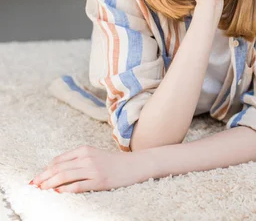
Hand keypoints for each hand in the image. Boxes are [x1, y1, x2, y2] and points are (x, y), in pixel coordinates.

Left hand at [30, 145, 146, 192]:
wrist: (135, 165)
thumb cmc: (114, 162)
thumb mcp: (94, 155)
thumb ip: (77, 160)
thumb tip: (55, 171)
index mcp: (84, 150)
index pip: (58, 160)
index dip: (45, 170)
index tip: (37, 178)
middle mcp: (87, 157)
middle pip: (58, 168)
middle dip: (43, 177)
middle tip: (33, 185)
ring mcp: (93, 169)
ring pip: (64, 176)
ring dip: (49, 184)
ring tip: (41, 190)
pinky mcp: (99, 180)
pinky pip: (78, 186)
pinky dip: (65, 189)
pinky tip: (58, 192)